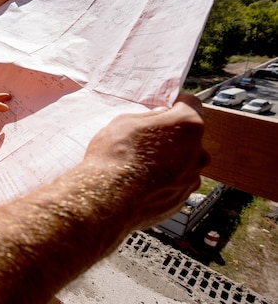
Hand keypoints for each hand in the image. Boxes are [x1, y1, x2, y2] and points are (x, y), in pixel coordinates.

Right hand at [79, 93, 208, 230]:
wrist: (106, 198)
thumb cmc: (114, 158)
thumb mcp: (125, 122)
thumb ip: (149, 117)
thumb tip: (157, 118)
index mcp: (187, 126)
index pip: (192, 104)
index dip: (176, 105)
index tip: (167, 108)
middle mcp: (197, 152)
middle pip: (189, 137)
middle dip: (171, 136)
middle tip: (145, 140)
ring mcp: (191, 178)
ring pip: (183, 162)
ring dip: (168, 160)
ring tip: (140, 164)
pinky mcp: (181, 199)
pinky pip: (176, 183)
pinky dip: (163, 181)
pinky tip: (141, 181)